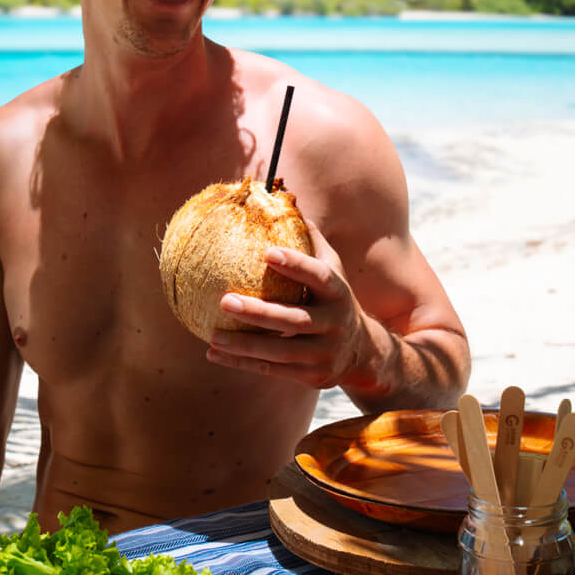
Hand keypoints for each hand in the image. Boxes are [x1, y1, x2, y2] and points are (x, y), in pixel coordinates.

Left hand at [206, 223, 371, 388]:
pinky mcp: (313, 376)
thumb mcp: (332, 268)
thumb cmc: (333, 298)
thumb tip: (282, 198)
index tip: (267, 253)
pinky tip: (213, 353)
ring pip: (280, 351)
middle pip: (294, 319)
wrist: (362, 350)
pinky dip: (241, 363)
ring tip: (212, 335)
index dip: (296, 265)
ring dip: (244, 345)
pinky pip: (272, 370)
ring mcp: (324, 353)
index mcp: (339, 292)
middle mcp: (335, 323)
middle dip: (259, 313)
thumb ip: (310, 239)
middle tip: (225, 301)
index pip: (319, 277)